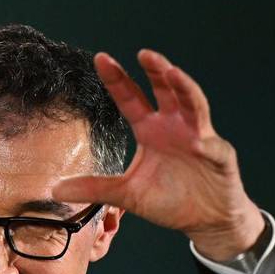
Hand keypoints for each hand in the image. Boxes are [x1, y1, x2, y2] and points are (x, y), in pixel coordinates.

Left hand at [52, 49, 263, 260]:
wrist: (206, 219)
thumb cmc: (170, 200)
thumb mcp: (127, 195)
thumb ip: (95, 188)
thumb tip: (55, 189)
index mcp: (150, 130)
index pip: (131, 98)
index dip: (118, 79)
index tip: (101, 58)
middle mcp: (174, 126)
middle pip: (165, 90)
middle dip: (156, 71)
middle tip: (144, 53)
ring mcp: (199, 137)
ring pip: (193, 104)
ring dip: (184, 88)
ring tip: (172, 72)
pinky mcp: (219, 156)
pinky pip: (212, 145)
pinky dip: (206, 142)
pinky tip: (199, 141)